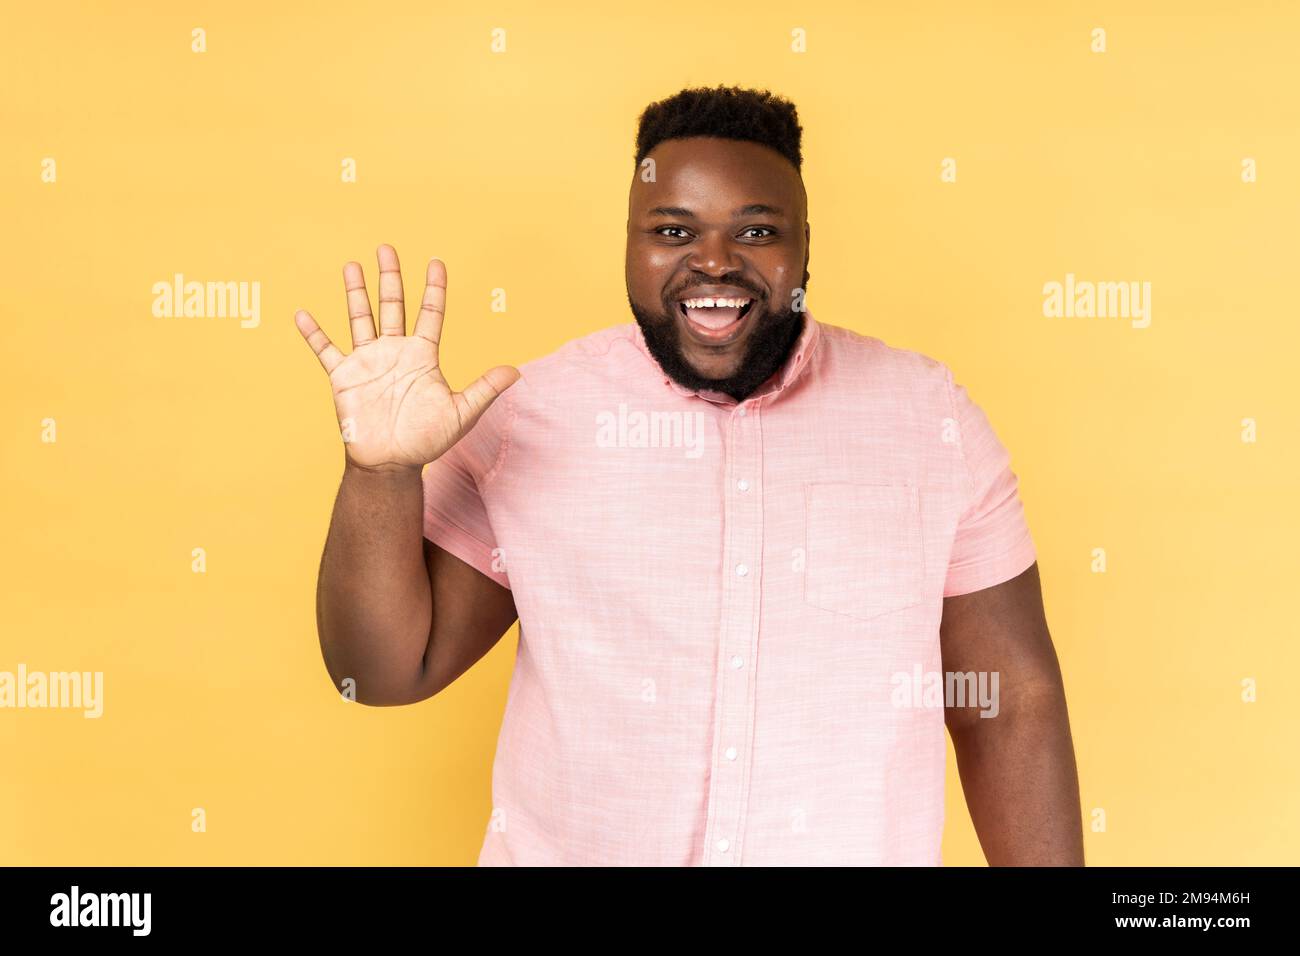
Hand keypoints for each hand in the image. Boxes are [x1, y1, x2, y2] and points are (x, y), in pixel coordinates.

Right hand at [295, 245, 518, 471]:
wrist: (391, 463)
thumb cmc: (426, 440)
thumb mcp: (461, 413)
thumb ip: (484, 389)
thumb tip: (516, 372)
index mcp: (422, 356)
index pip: (430, 314)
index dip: (434, 288)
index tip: (436, 262)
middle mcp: (395, 352)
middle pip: (393, 306)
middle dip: (390, 278)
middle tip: (387, 248)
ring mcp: (368, 361)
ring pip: (361, 318)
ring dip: (356, 293)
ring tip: (353, 266)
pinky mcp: (344, 377)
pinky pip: (326, 350)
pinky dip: (314, 334)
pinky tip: (303, 314)